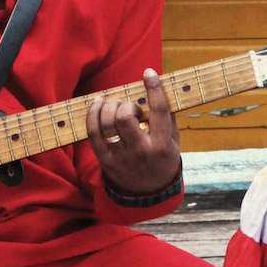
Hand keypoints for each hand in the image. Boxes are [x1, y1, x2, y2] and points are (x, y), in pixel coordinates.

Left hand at [88, 69, 181, 196]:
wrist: (148, 192)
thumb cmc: (162, 159)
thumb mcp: (174, 142)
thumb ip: (168, 118)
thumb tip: (159, 89)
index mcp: (162, 146)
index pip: (159, 112)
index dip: (154, 89)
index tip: (149, 73)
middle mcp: (140, 151)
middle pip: (125, 118)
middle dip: (126, 104)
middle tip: (130, 106)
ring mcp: (121, 157)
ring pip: (107, 123)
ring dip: (109, 106)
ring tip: (114, 104)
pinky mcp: (105, 160)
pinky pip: (93, 133)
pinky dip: (92, 114)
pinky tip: (97, 104)